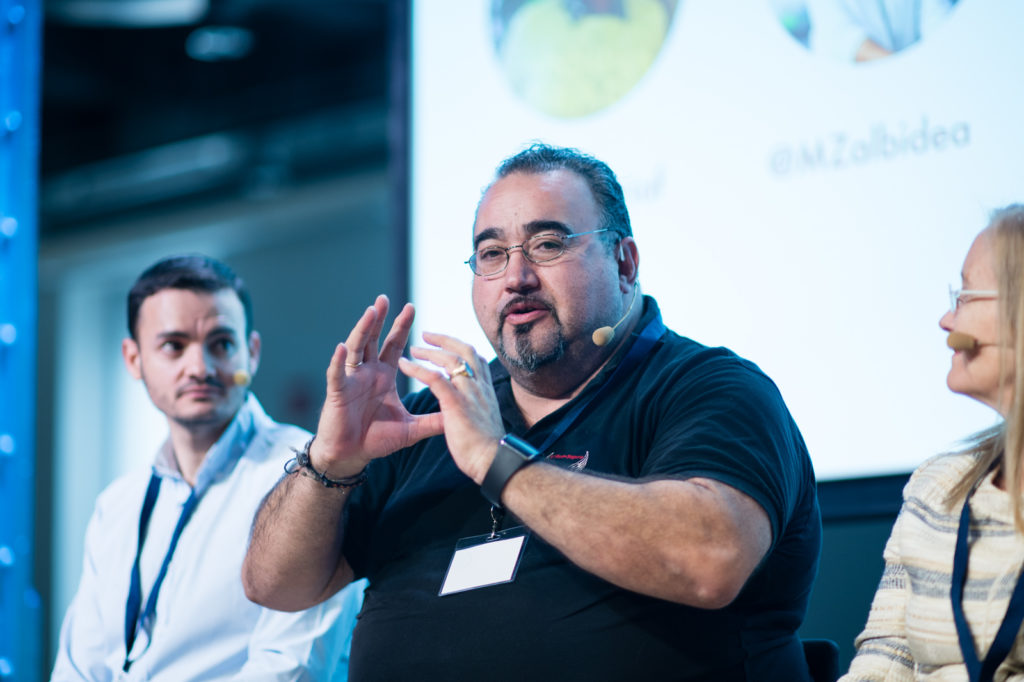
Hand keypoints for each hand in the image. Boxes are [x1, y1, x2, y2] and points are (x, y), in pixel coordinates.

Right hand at [310, 295, 443, 476]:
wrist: (351, 455)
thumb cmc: (376, 439)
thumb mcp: (411, 429)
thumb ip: (434, 421)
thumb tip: (460, 417)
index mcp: (384, 376)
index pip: (394, 345)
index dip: (402, 326)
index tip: (412, 307)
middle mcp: (367, 372)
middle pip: (374, 340)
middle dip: (379, 319)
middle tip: (385, 298)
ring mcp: (351, 380)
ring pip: (355, 349)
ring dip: (362, 330)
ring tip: (370, 312)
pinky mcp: (337, 393)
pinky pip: (336, 374)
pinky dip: (338, 361)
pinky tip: (341, 348)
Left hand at [399, 332, 504, 483]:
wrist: (493, 461)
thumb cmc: (487, 449)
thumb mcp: (483, 421)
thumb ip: (475, 409)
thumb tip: (468, 411)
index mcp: (485, 390)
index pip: (475, 359)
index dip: (459, 349)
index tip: (447, 346)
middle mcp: (479, 386)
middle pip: (464, 350)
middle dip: (444, 340)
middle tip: (426, 335)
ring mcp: (469, 392)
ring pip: (450, 359)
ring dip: (430, 352)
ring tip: (413, 349)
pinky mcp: (456, 402)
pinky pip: (434, 378)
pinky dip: (418, 369)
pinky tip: (404, 364)